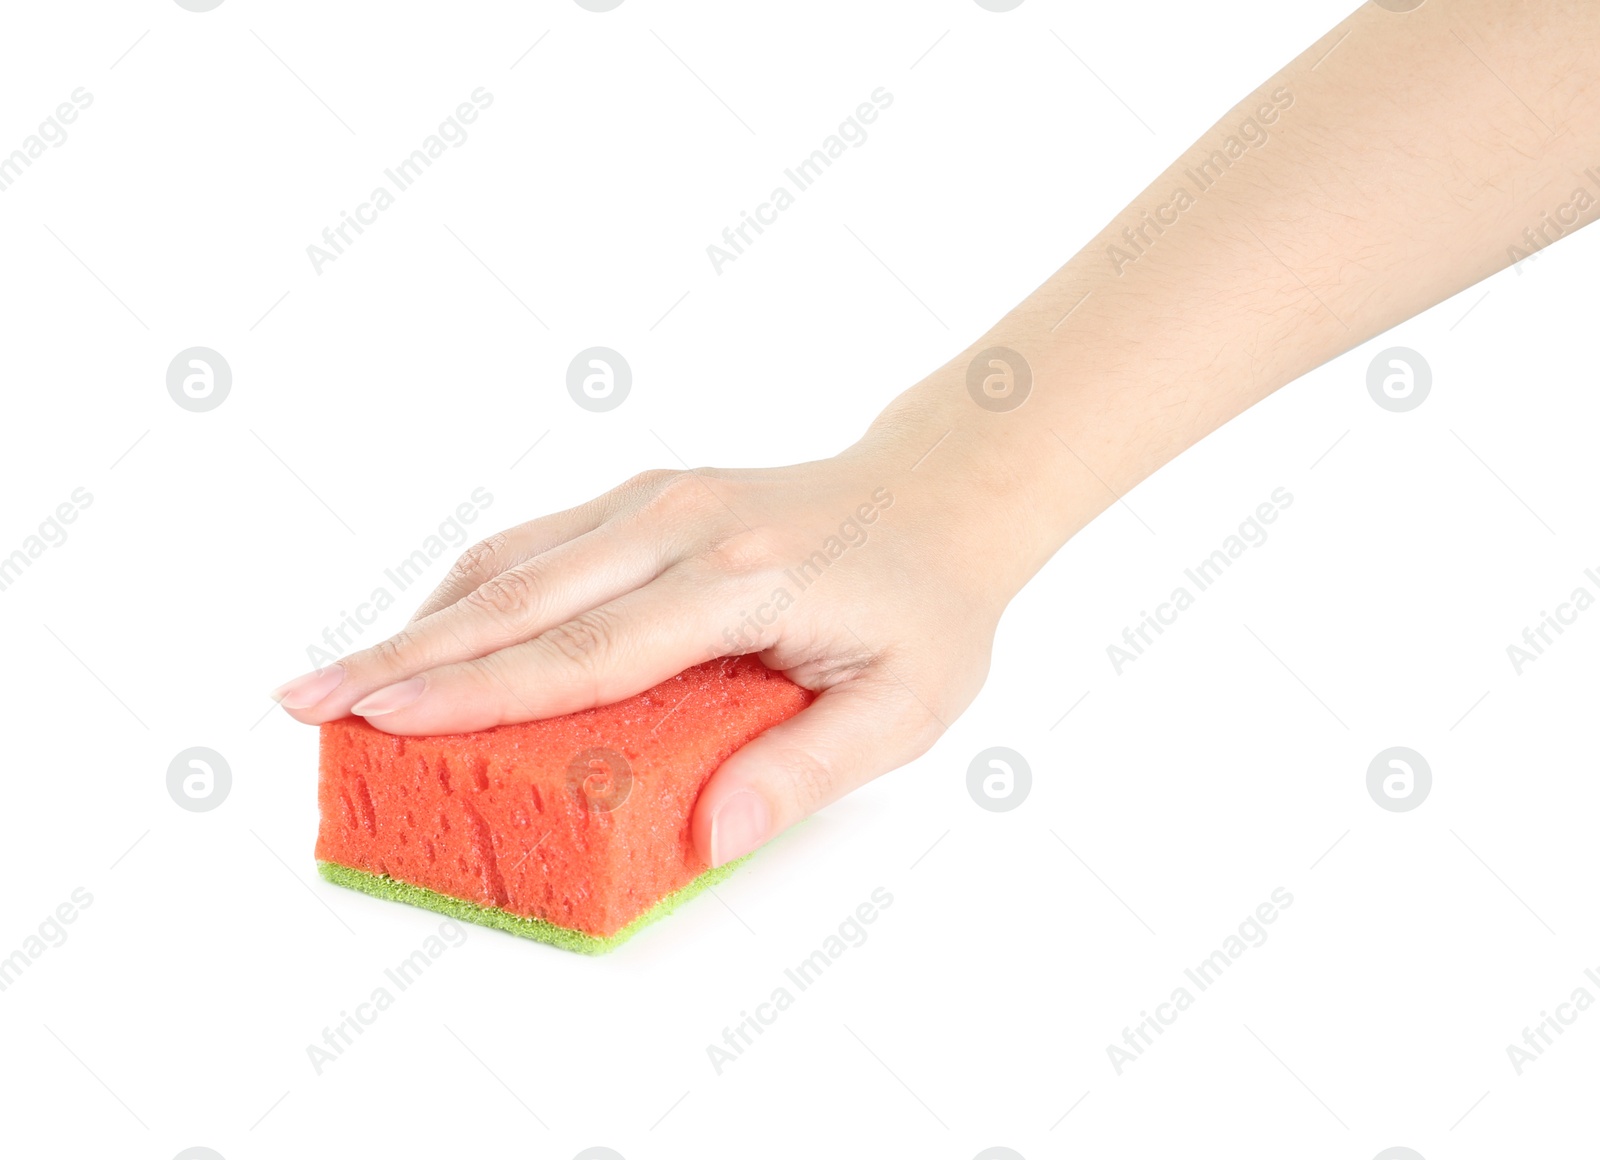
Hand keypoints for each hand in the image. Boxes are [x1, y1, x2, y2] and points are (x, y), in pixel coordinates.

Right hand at [272, 428, 1037, 867]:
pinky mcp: (644, 495)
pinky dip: (472, 589)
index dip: (480, 691)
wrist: (940, 495)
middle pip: (517, 596)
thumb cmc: (926, 606)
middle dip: (402, 652)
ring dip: (420, 619)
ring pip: (513, 560)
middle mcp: (682, 524)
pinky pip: (540, 542)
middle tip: (304, 697)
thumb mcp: (904, 707)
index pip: (586, 649)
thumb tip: (711, 838)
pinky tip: (432, 632)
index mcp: (741, 579)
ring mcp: (656, 499)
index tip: (387, 720)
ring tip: (339, 676)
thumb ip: (806, 769)